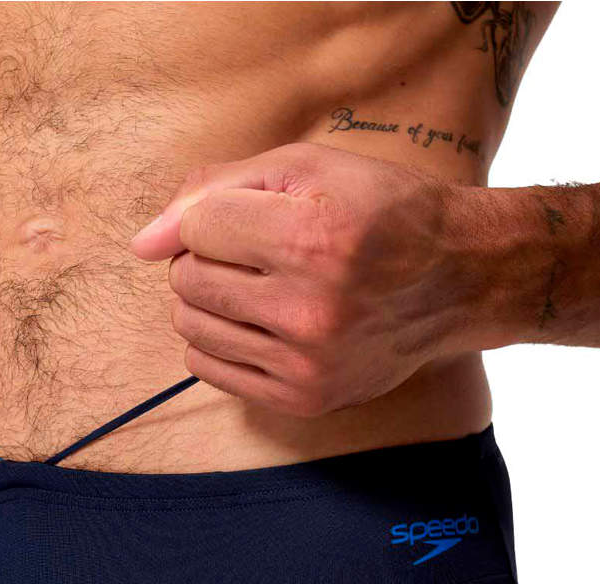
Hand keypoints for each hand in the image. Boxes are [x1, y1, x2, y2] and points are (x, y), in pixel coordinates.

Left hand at [130, 143, 484, 416]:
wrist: (458, 280)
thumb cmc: (380, 213)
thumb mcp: (308, 168)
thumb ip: (215, 189)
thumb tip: (141, 243)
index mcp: (313, 240)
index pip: (198, 228)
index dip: (219, 215)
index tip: (257, 219)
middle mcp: (309, 310)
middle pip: (187, 279)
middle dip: (210, 257)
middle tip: (260, 254)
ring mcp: (305, 364)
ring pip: (190, 326)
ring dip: (210, 300)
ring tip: (258, 288)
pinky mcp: (303, 399)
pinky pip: (207, 369)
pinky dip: (218, 340)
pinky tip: (257, 323)